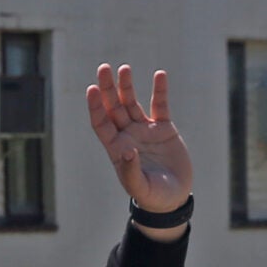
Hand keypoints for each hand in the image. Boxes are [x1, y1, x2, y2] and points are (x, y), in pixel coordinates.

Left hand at [86, 64, 191, 216]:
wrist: (173, 198)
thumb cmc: (153, 197)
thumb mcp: (140, 187)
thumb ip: (131, 171)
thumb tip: (125, 151)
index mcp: (116, 149)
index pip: (101, 123)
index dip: (96, 106)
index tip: (92, 89)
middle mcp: (127, 136)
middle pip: (114, 108)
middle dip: (108, 88)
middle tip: (103, 68)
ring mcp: (144, 131)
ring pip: (132, 103)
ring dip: (127, 86)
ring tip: (124, 68)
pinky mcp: (163, 129)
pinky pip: (160, 106)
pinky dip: (159, 91)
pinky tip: (159, 75)